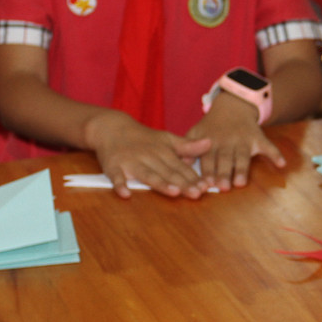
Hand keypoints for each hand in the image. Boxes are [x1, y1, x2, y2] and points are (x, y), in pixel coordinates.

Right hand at [86, 110, 211, 198]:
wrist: (111, 127)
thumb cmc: (143, 138)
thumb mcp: (166, 139)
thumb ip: (187, 146)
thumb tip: (210, 143)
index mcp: (163, 152)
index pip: (181, 167)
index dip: (194, 177)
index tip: (207, 187)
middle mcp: (149, 157)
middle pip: (168, 172)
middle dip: (182, 183)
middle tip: (196, 194)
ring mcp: (131, 162)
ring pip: (147, 174)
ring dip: (159, 183)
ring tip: (173, 192)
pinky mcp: (113, 166)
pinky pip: (116, 177)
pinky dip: (119, 185)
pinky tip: (125, 194)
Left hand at [185, 95, 282, 190]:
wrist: (233, 105)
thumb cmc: (212, 126)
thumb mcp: (196, 132)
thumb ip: (188, 148)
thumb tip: (181, 165)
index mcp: (210, 141)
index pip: (208, 158)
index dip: (207, 171)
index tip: (206, 184)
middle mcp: (227, 141)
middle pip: (225, 159)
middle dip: (223, 173)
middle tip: (222, 187)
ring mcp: (243, 139)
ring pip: (243, 155)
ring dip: (242, 169)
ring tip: (240, 183)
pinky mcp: (258, 137)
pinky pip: (268, 146)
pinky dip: (276, 154)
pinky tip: (282, 164)